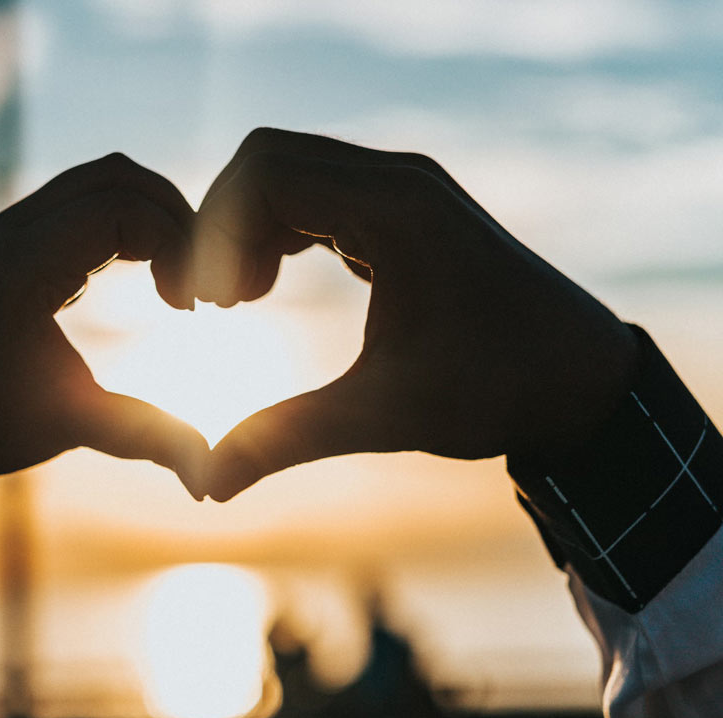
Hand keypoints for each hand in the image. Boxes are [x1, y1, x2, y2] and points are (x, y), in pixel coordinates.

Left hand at [0, 152, 207, 500]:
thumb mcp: (70, 429)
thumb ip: (145, 437)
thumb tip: (209, 473)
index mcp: (22, 265)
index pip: (124, 208)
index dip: (177, 246)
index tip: (192, 308)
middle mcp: (10, 232)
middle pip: (117, 177)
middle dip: (174, 220)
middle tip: (198, 284)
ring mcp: (6, 232)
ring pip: (98, 183)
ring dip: (150, 219)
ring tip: (176, 282)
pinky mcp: (9, 244)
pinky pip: (78, 206)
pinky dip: (124, 228)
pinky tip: (141, 282)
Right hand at [188, 128, 638, 500]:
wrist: (579, 380)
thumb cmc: (494, 391)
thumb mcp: (383, 415)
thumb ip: (287, 439)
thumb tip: (208, 486)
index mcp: (395, 211)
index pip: (265, 174)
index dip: (216, 234)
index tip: (212, 307)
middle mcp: (399, 182)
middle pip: (268, 161)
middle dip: (223, 227)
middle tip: (217, 305)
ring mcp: (405, 191)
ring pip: (292, 174)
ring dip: (250, 230)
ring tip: (240, 301)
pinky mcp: (407, 213)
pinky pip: (319, 196)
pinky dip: (280, 232)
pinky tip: (271, 288)